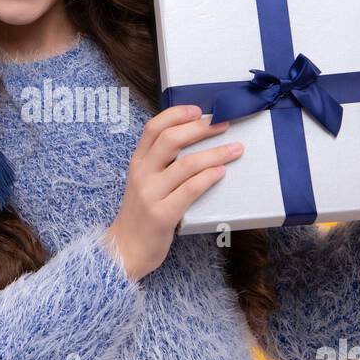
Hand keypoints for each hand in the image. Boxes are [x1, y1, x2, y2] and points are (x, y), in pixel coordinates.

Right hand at [102, 105, 243, 281]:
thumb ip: (161, 163)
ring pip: (186, 164)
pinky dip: (208, 177)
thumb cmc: (141, 214)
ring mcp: (151, 195)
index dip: (177, 114)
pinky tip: (221, 172)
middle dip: (201, 128)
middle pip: (171, 140)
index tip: (199, 110)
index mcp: (137, 163)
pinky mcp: (162, 215)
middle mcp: (142, 174)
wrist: (125, 249)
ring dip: (215, 153)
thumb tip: (194, 139)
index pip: (153, 128)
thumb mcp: (144, 182)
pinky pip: (190, 190)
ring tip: (235, 149)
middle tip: (223, 123)